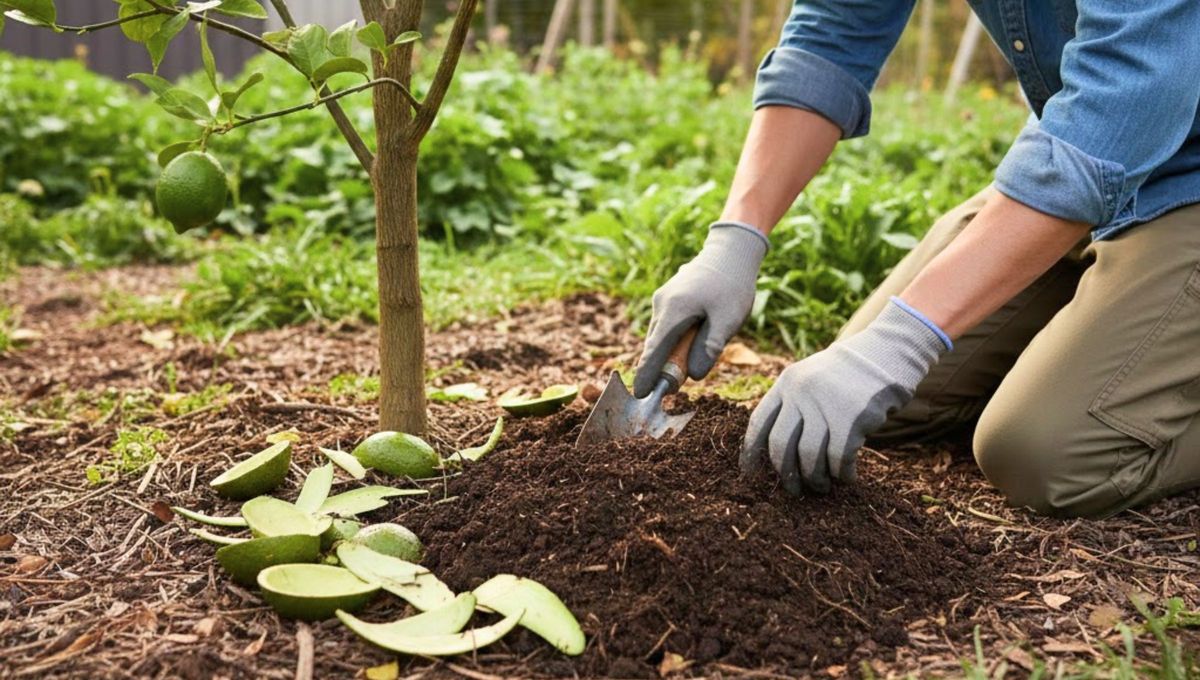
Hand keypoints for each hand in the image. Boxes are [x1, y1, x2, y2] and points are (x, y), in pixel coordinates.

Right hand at [633, 222, 767, 397]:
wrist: (731, 251)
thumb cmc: (732, 285)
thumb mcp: (728, 320)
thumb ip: (709, 348)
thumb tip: (692, 375)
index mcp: (673, 311)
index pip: (654, 351)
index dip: (647, 375)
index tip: (639, 394)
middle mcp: (662, 305)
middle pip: (656, 345)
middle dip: (662, 367)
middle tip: (674, 387)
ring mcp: (663, 299)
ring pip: (661, 335)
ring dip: (671, 352)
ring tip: (691, 357)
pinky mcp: (669, 297)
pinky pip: (667, 325)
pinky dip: (673, 339)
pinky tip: (693, 338)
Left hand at [740, 298, 950, 493]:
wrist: (887, 352)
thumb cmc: (849, 374)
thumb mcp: (812, 377)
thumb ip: (794, 404)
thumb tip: (779, 453)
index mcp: (787, 382)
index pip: (759, 422)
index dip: (751, 452)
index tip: (749, 474)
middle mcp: (801, 392)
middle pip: (780, 445)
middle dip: (785, 474)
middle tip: (793, 490)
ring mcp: (826, 404)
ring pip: (809, 456)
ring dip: (815, 478)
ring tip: (823, 486)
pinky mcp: (852, 418)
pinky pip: (839, 458)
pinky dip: (842, 474)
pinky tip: (848, 477)